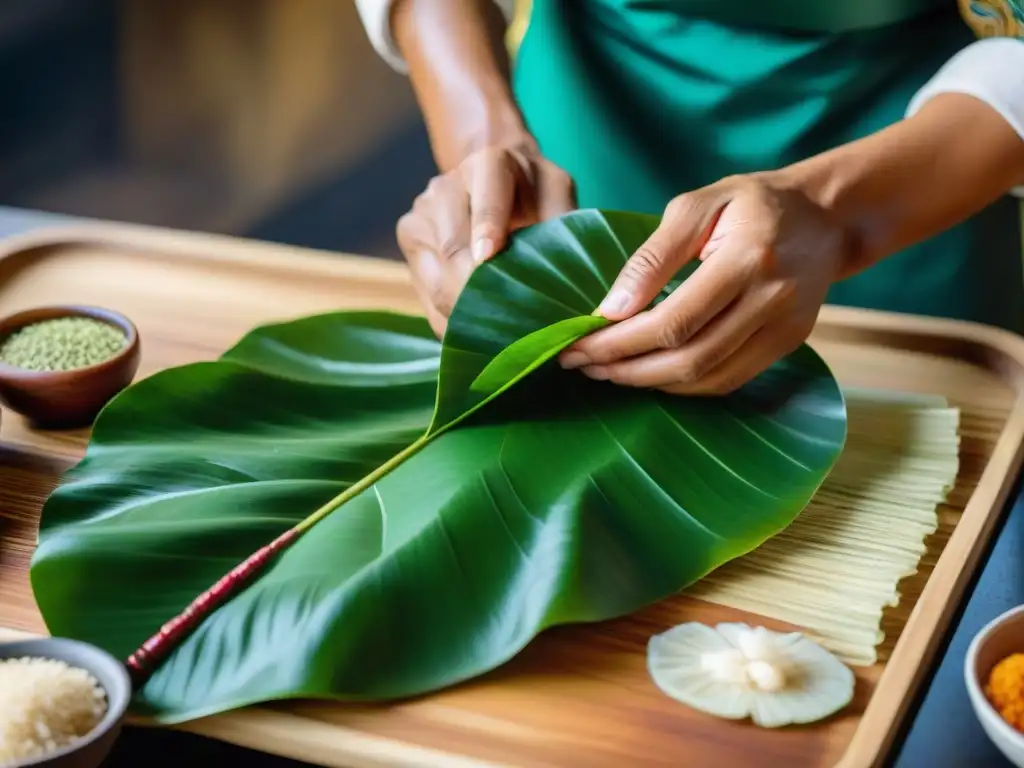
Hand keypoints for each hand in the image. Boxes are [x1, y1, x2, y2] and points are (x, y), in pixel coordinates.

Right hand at [397, 140, 575, 335]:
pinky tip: (478, 338)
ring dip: (467, 317)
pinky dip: (453, 323)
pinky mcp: (411, 245)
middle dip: (480, 294)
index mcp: (489, 165)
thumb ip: (562, 223)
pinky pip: (426, 298)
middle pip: (454, 250)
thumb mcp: (557, 194)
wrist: (494, 180)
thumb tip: (570, 278)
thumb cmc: (533, 193)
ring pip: (437, 282)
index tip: (489, 258)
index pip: (487, 196)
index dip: (487, 227)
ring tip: (500, 342)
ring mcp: (421, 217)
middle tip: (516, 330)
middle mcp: (445, 188)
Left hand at [559, 174, 849, 394]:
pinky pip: (729, 380)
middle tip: (581, 364)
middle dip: (626, 369)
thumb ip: (652, 257)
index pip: (674, 320)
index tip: (576, 345)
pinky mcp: (789, 345)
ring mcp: (786, 328)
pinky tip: (650, 373)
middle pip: (689, 358)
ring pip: (708, 378)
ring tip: (607, 371)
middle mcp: (772, 299)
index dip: (619, 342)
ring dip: (650, 383)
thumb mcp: (697, 206)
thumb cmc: (751, 204)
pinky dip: (684, 385)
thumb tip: (610, 309)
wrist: (824, 217)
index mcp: (748, 257)